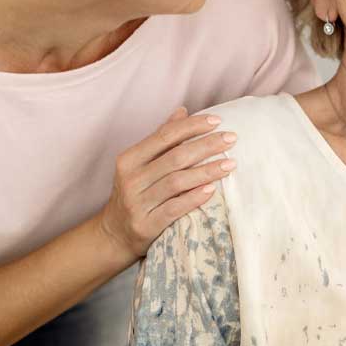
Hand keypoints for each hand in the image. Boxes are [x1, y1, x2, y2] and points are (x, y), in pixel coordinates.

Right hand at [99, 107, 236, 261]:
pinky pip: (174, 209)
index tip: (217, 121)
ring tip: (230, 163)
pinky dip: (194, 198)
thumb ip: (160, 139)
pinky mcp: (145, 225)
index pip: (164, 135)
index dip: (192, 126)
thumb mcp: (140, 164)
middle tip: (231, 139)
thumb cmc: (134, 193)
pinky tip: (212, 189)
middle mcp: (131, 179)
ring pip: (177, 182)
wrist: (114, 234)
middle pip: (175, 157)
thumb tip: (183, 111)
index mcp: (129, 159)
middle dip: (206, 145)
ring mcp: (137, 203)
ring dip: (207, 171)